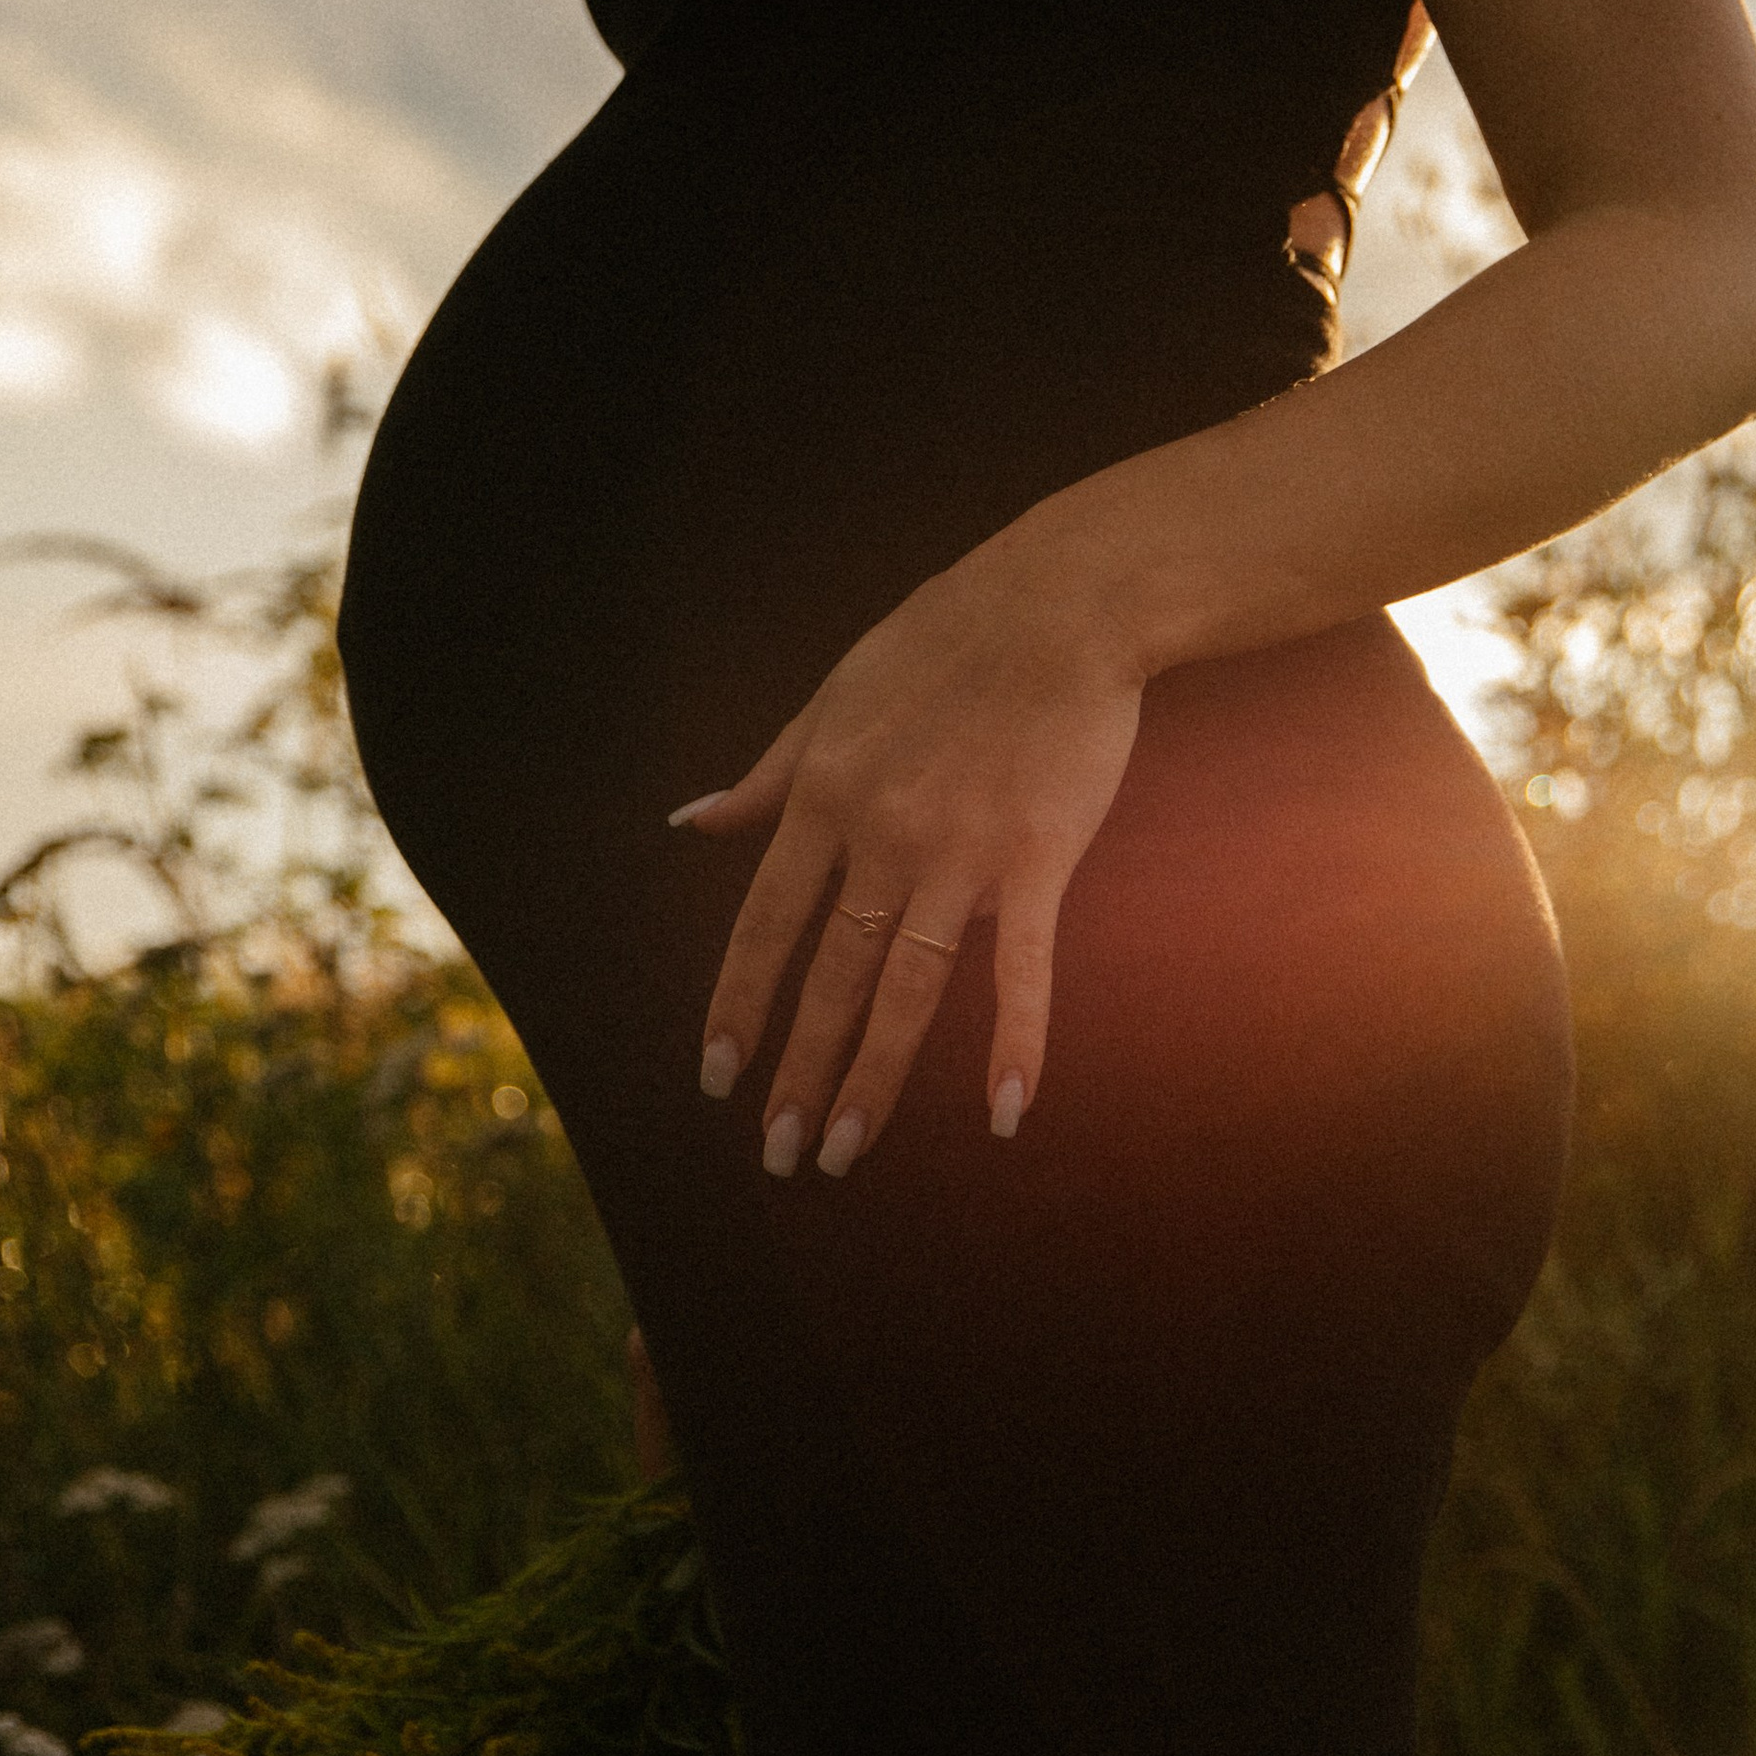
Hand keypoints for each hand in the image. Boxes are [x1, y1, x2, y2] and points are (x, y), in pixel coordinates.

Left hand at [668, 512, 1145, 1177]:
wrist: (1064, 601)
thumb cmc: (945, 639)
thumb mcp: (833, 696)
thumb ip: (768, 775)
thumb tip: (691, 821)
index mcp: (824, 794)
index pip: (765, 926)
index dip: (738, 1008)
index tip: (717, 1078)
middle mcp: (880, 835)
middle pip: (829, 977)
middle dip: (798, 1071)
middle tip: (778, 1154)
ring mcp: (960, 853)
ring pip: (907, 990)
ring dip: (874, 1080)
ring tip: (844, 1153)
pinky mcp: (1037, 858)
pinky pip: (1022, 969)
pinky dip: (1016, 1044)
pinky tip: (1007, 1116)